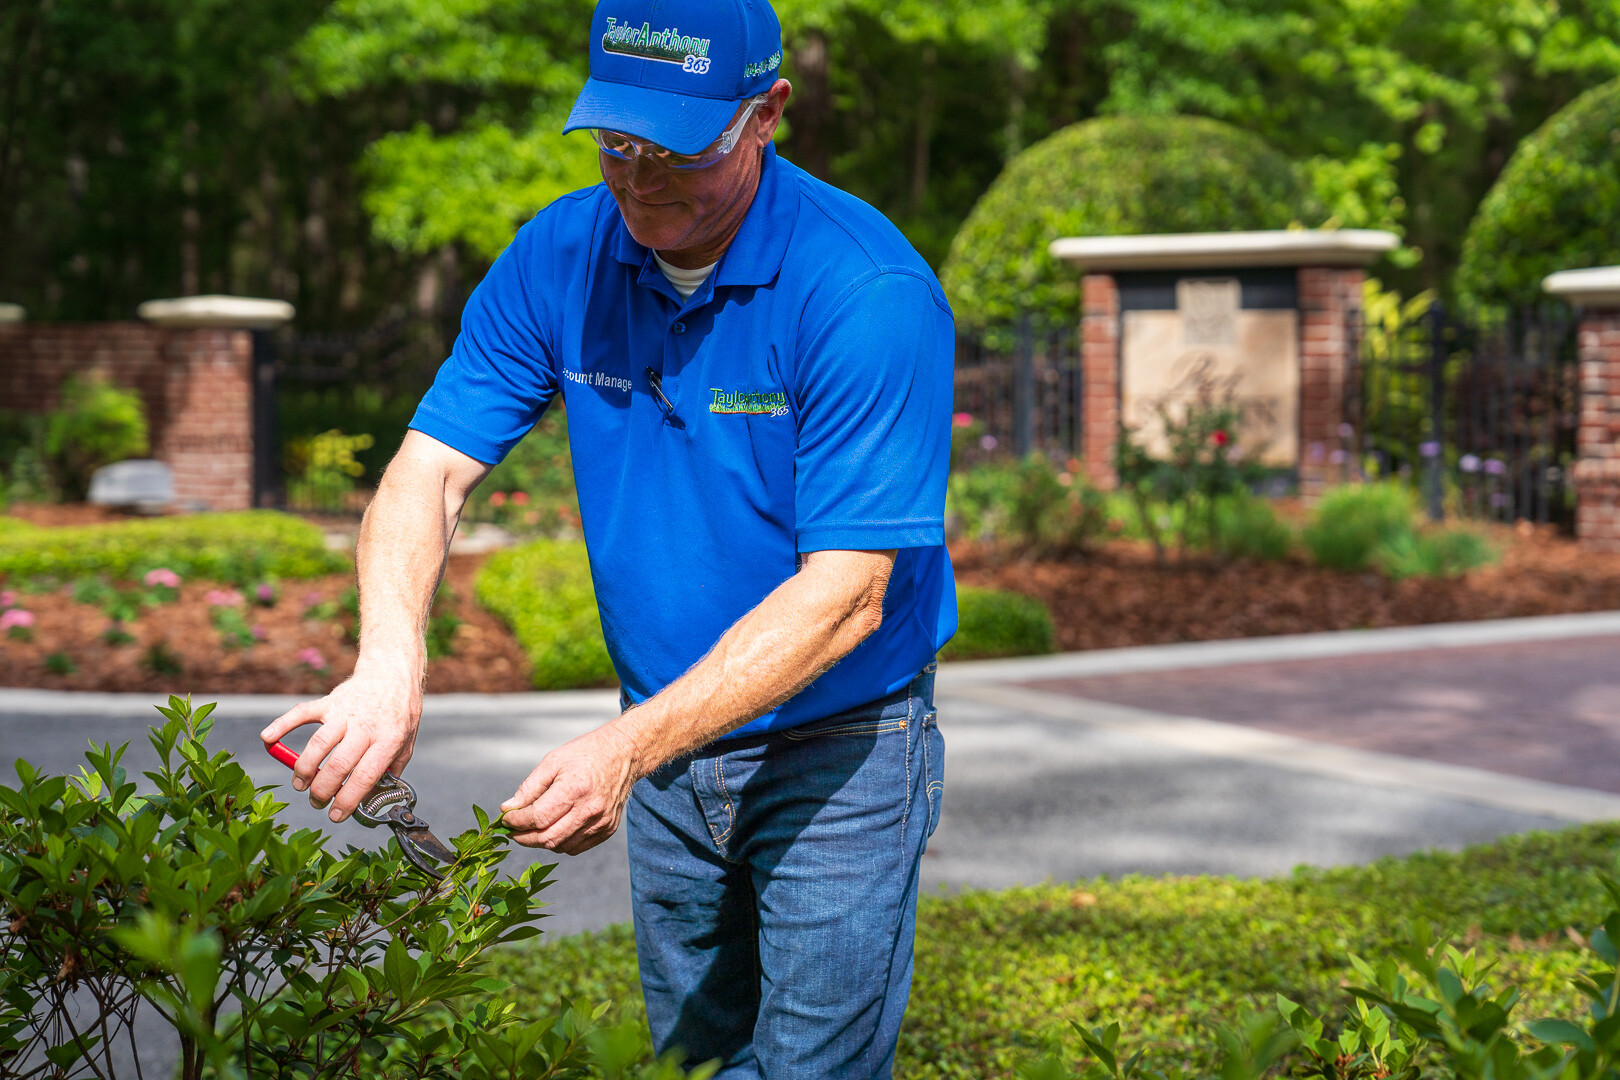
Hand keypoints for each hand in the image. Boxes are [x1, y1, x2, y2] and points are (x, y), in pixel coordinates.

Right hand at [260, 670, 421, 821]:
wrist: (392, 672)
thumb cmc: (400, 712)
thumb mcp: (407, 742)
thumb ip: (393, 769)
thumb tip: (376, 797)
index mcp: (388, 739)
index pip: (364, 776)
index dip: (348, 800)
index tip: (336, 815)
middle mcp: (364, 726)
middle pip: (337, 765)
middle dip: (322, 791)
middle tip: (317, 802)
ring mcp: (345, 713)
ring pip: (318, 744)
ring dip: (304, 769)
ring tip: (300, 785)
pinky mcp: (329, 702)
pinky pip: (301, 713)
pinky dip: (281, 725)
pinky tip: (267, 740)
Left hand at [501, 722, 640, 854]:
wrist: (624, 754)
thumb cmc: (585, 754)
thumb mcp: (553, 761)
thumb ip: (529, 787)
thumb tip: (508, 808)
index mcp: (574, 789)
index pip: (537, 817)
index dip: (516, 821)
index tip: (506, 818)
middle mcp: (589, 809)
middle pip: (547, 838)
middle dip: (524, 838)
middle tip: (514, 830)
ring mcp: (601, 822)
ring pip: (560, 846)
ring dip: (541, 842)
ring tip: (532, 829)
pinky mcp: (607, 829)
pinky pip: (576, 847)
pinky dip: (560, 843)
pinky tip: (555, 828)